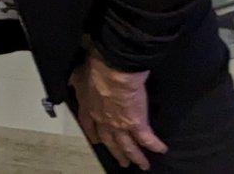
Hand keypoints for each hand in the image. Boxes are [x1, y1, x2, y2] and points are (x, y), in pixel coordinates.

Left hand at [69, 50, 168, 168]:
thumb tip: (72, 81)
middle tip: (122, 162)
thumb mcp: (78, 74)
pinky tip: (161, 149)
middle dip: (116, 153)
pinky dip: (154, 145)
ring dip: (136, 156)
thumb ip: (76, 81)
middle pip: (109, 141)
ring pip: (128, 146)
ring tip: (142, 164)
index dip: (93, 134)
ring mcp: (120, 124)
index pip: (88, 126)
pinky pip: (147, 138)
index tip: (97, 141)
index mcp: (88, 108)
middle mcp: (103, 120)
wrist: (112, 70)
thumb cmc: (95, 68)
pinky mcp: (137, 123)